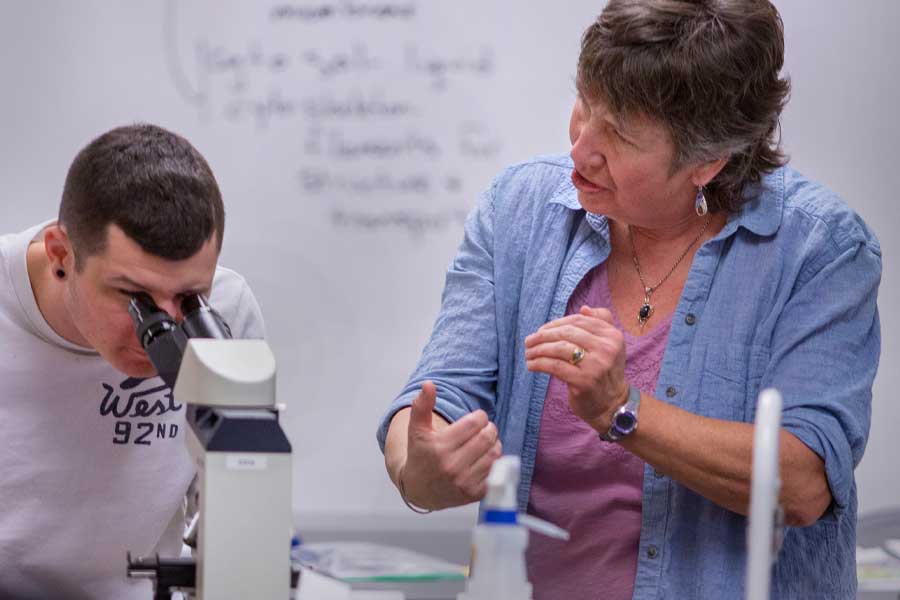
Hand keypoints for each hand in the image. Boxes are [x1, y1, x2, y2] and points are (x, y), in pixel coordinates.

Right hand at [399, 381, 502, 509]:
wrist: (419, 490)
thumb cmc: (420, 455)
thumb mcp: (417, 430)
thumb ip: (422, 405)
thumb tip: (428, 384)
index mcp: (440, 447)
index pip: (475, 423)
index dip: (480, 417)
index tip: (476, 419)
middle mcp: (452, 466)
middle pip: (487, 437)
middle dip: (489, 428)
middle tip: (485, 428)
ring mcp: (464, 482)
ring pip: (494, 454)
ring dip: (494, 444)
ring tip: (485, 442)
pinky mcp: (474, 494)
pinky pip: (496, 471)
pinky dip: (495, 462)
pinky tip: (485, 458)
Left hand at [525, 305, 629, 432]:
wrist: (612, 404)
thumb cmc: (605, 372)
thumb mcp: (609, 346)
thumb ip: (600, 323)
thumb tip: (584, 308)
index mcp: (612, 336)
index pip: (578, 321)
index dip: (556, 323)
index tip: (541, 330)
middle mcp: (607, 349)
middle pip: (567, 333)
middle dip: (543, 335)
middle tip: (529, 341)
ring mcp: (596, 365)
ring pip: (558, 348)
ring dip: (538, 350)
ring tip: (528, 353)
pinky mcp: (584, 381)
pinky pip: (555, 366)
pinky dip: (539, 363)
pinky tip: (531, 365)